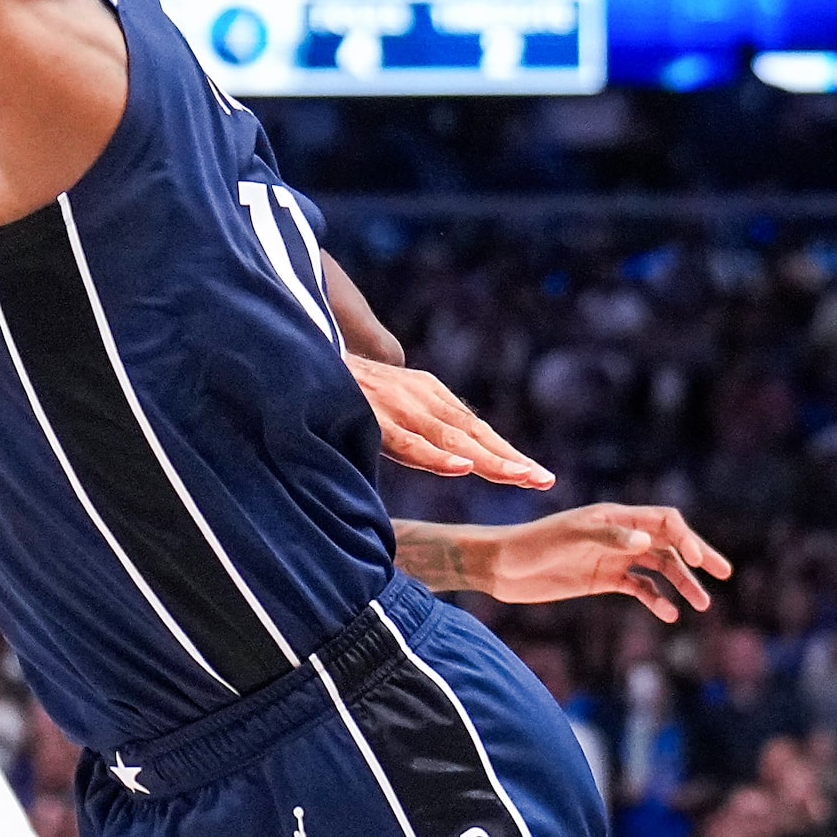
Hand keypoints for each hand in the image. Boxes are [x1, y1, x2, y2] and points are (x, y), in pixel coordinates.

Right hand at [346, 354, 551, 490]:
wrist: (293, 356)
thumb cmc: (336, 387)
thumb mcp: (382, 402)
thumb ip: (410, 425)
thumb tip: (437, 452)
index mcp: (424, 392)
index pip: (473, 427)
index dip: (504, 451)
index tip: (537, 475)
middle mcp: (417, 394)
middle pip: (472, 433)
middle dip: (509, 459)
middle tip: (544, 479)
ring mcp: (395, 403)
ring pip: (450, 438)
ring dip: (488, 460)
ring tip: (521, 476)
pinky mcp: (371, 414)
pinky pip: (407, 441)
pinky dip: (434, 455)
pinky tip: (460, 467)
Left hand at [472, 504, 731, 620]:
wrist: (500, 566)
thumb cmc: (531, 544)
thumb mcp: (569, 537)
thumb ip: (608, 536)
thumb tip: (649, 541)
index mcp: (614, 517)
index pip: (664, 520)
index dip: (685, 537)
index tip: (696, 561)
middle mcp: (619, 535)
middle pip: (669, 543)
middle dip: (696, 557)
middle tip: (723, 574)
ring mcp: (612, 557)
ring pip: (658, 568)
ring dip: (681, 584)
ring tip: (702, 605)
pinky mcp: (602, 579)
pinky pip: (639, 588)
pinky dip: (656, 600)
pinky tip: (668, 614)